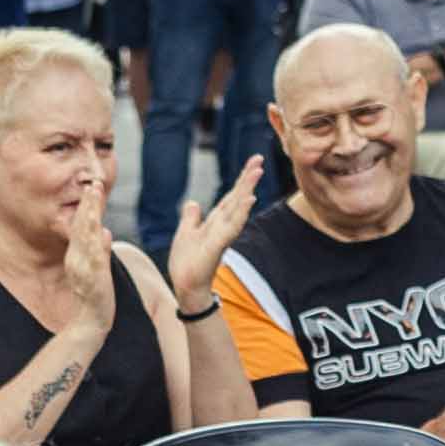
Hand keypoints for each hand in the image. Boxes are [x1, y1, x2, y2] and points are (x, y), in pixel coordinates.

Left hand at [170, 161, 272, 295]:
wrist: (185, 286)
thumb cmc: (187, 263)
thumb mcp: (185, 233)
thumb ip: (191, 218)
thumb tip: (193, 202)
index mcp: (215, 221)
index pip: (231, 196)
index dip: (241, 179)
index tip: (253, 162)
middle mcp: (222, 225)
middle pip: (237, 197)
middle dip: (248, 178)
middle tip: (259, 159)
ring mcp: (222, 234)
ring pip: (237, 207)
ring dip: (247, 189)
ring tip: (257, 172)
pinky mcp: (218, 245)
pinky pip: (232, 226)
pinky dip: (241, 212)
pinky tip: (249, 200)